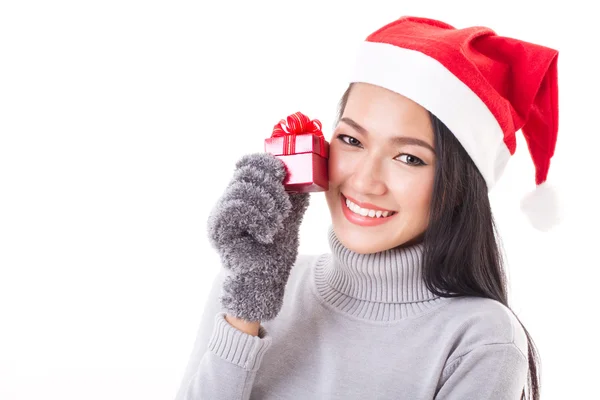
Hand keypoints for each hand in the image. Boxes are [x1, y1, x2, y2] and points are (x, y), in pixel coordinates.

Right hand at [206, 152, 309, 321]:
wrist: (265, 282)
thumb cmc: (274, 253)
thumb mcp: (289, 218)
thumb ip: (293, 197)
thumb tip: (306, 175)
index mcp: (243, 195)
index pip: (246, 164)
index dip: (264, 162)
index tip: (282, 172)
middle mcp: (227, 201)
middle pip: (245, 172)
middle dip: (271, 186)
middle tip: (284, 209)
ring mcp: (220, 214)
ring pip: (242, 189)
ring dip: (267, 204)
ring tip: (277, 224)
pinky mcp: (218, 228)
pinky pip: (236, 207)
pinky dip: (257, 217)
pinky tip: (266, 234)